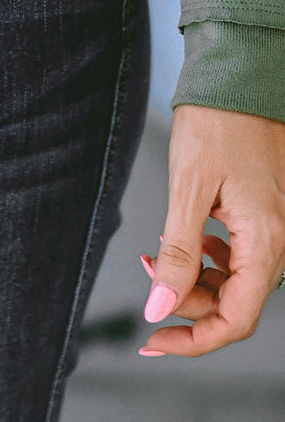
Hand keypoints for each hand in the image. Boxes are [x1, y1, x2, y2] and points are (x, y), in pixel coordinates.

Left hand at [139, 103, 284, 356]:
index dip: (195, 340)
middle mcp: (281, 241)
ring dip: (195, 279)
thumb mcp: (189, 189)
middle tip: (149, 272)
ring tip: (159, 254)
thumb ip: (178, 254)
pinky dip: (209, 259)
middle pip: (234, 303)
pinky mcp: (267, 218)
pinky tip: (188, 240)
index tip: (155, 341)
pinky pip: (241, 257)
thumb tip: (161, 307)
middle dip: (186, 300)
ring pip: (236, 282)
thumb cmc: (218, 123)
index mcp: (268, 240)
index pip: (237, 320)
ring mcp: (277, 230)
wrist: (241, 80)